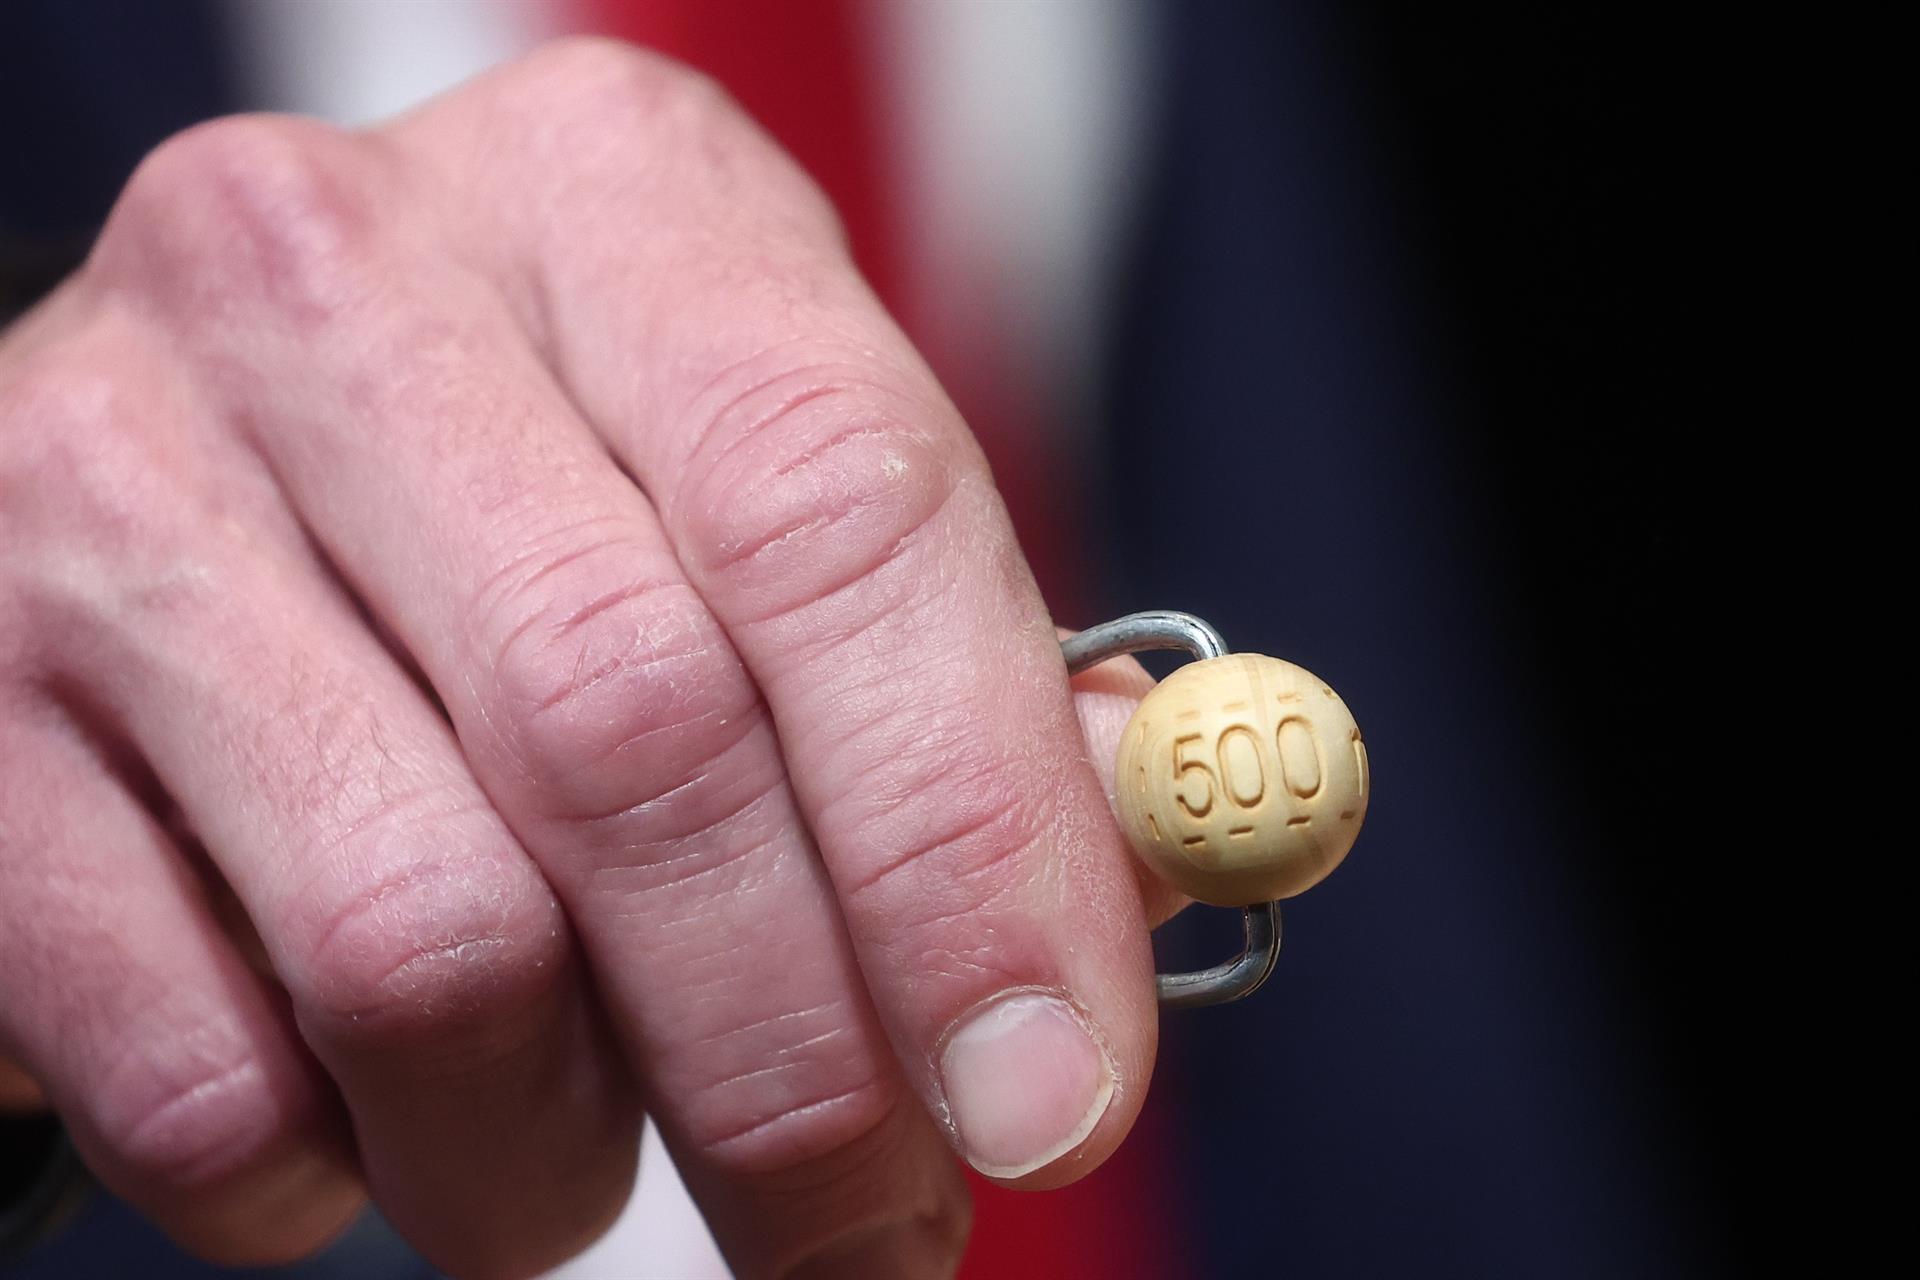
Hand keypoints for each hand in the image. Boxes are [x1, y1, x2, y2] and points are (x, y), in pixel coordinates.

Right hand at [0, 39, 1173, 1279]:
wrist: (200, 480)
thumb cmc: (555, 506)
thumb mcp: (769, 507)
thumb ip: (964, 679)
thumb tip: (1133, 898)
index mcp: (616, 203)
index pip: (841, 517)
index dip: (971, 842)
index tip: (1052, 1098)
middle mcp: (341, 290)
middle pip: (637, 741)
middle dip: (797, 1072)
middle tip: (868, 1236)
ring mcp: (108, 480)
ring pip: (417, 940)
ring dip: (554, 1151)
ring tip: (588, 1172)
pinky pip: (200, 1058)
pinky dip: (332, 1166)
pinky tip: (374, 1105)